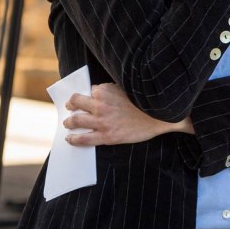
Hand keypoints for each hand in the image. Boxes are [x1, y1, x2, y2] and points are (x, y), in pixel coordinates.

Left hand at [63, 82, 192, 145]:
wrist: (161, 117)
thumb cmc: (146, 103)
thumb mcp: (128, 88)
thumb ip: (111, 91)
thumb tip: (97, 94)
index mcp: (105, 90)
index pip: (89, 90)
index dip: (88, 94)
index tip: (84, 97)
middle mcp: (100, 104)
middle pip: (76, 102)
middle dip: (71, 104)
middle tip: (69, 107)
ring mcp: (102, 121)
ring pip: (75, 120)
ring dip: (69, 121)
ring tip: (68, 123)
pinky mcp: (106, 136)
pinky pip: (83, 138)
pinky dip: (73, 139)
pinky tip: (70, 139)